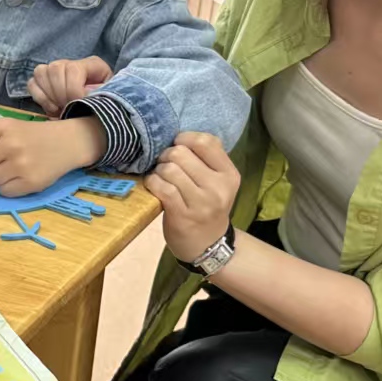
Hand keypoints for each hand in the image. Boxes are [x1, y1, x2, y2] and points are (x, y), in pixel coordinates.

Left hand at [0, 116, 105, 196]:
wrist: (66, 142)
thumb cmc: (28, 135)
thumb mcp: (4, 128)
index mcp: (2, 128)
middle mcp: (11, 145)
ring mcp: (22, 165)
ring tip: (8, 167)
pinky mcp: (31, 183)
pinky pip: (3, 192)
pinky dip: (6, 187)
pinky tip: (18, 176)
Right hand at [26, 56, 111, 116]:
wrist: (98, 108)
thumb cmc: (105, 101)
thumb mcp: (110, 97)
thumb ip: (101, 94)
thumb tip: (85, 94)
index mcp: (91, 64)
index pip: (74, 69)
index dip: (73, 89)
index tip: (78, 104)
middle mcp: (70, 63)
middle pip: (55, 69)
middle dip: (60, 93)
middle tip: (67, 108)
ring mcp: (54, 70)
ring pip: (41, 73)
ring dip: (49, 96)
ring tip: (60, 109)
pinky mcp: (42, 81)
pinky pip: (32, 83)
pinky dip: (39, 97)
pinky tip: (52, 108)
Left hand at [145, 132, 240, 261]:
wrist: (208, 245)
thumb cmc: (207, 206)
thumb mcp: (218, 182)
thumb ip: (206, 158)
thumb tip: (179, 135)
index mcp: (229, 174)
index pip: (205, 141)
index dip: (184, 139)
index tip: (178, 147)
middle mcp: (219, 187)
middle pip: (181, 153)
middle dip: (166, 156)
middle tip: (165, 165)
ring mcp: (201, 202)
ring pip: (169, 169)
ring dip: (158, 171)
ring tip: (161, 177)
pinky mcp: (182, 215)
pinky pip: (161, 187)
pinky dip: (152, 183)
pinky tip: (154, 186)